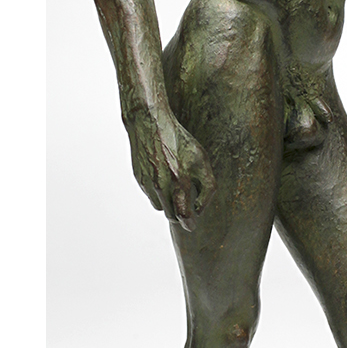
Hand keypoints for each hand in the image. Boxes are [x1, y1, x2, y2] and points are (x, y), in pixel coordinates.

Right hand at [125, 107, 215, 231]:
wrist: (149, 123)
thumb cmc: (178, 140)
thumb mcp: (201, 159)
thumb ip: (207, 187)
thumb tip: (200, 209)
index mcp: (179, 181)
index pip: (183, 216)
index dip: (189, 224)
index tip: (192, 224)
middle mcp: (161, 186)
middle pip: (171, 215)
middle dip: (180, 212)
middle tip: (187, 203)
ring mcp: (148, 184)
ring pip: (160, 206)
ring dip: (168, 202)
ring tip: (174, 185)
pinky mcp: (139, 180)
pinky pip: (151, 194)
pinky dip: (158, 191)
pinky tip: (163, 174)